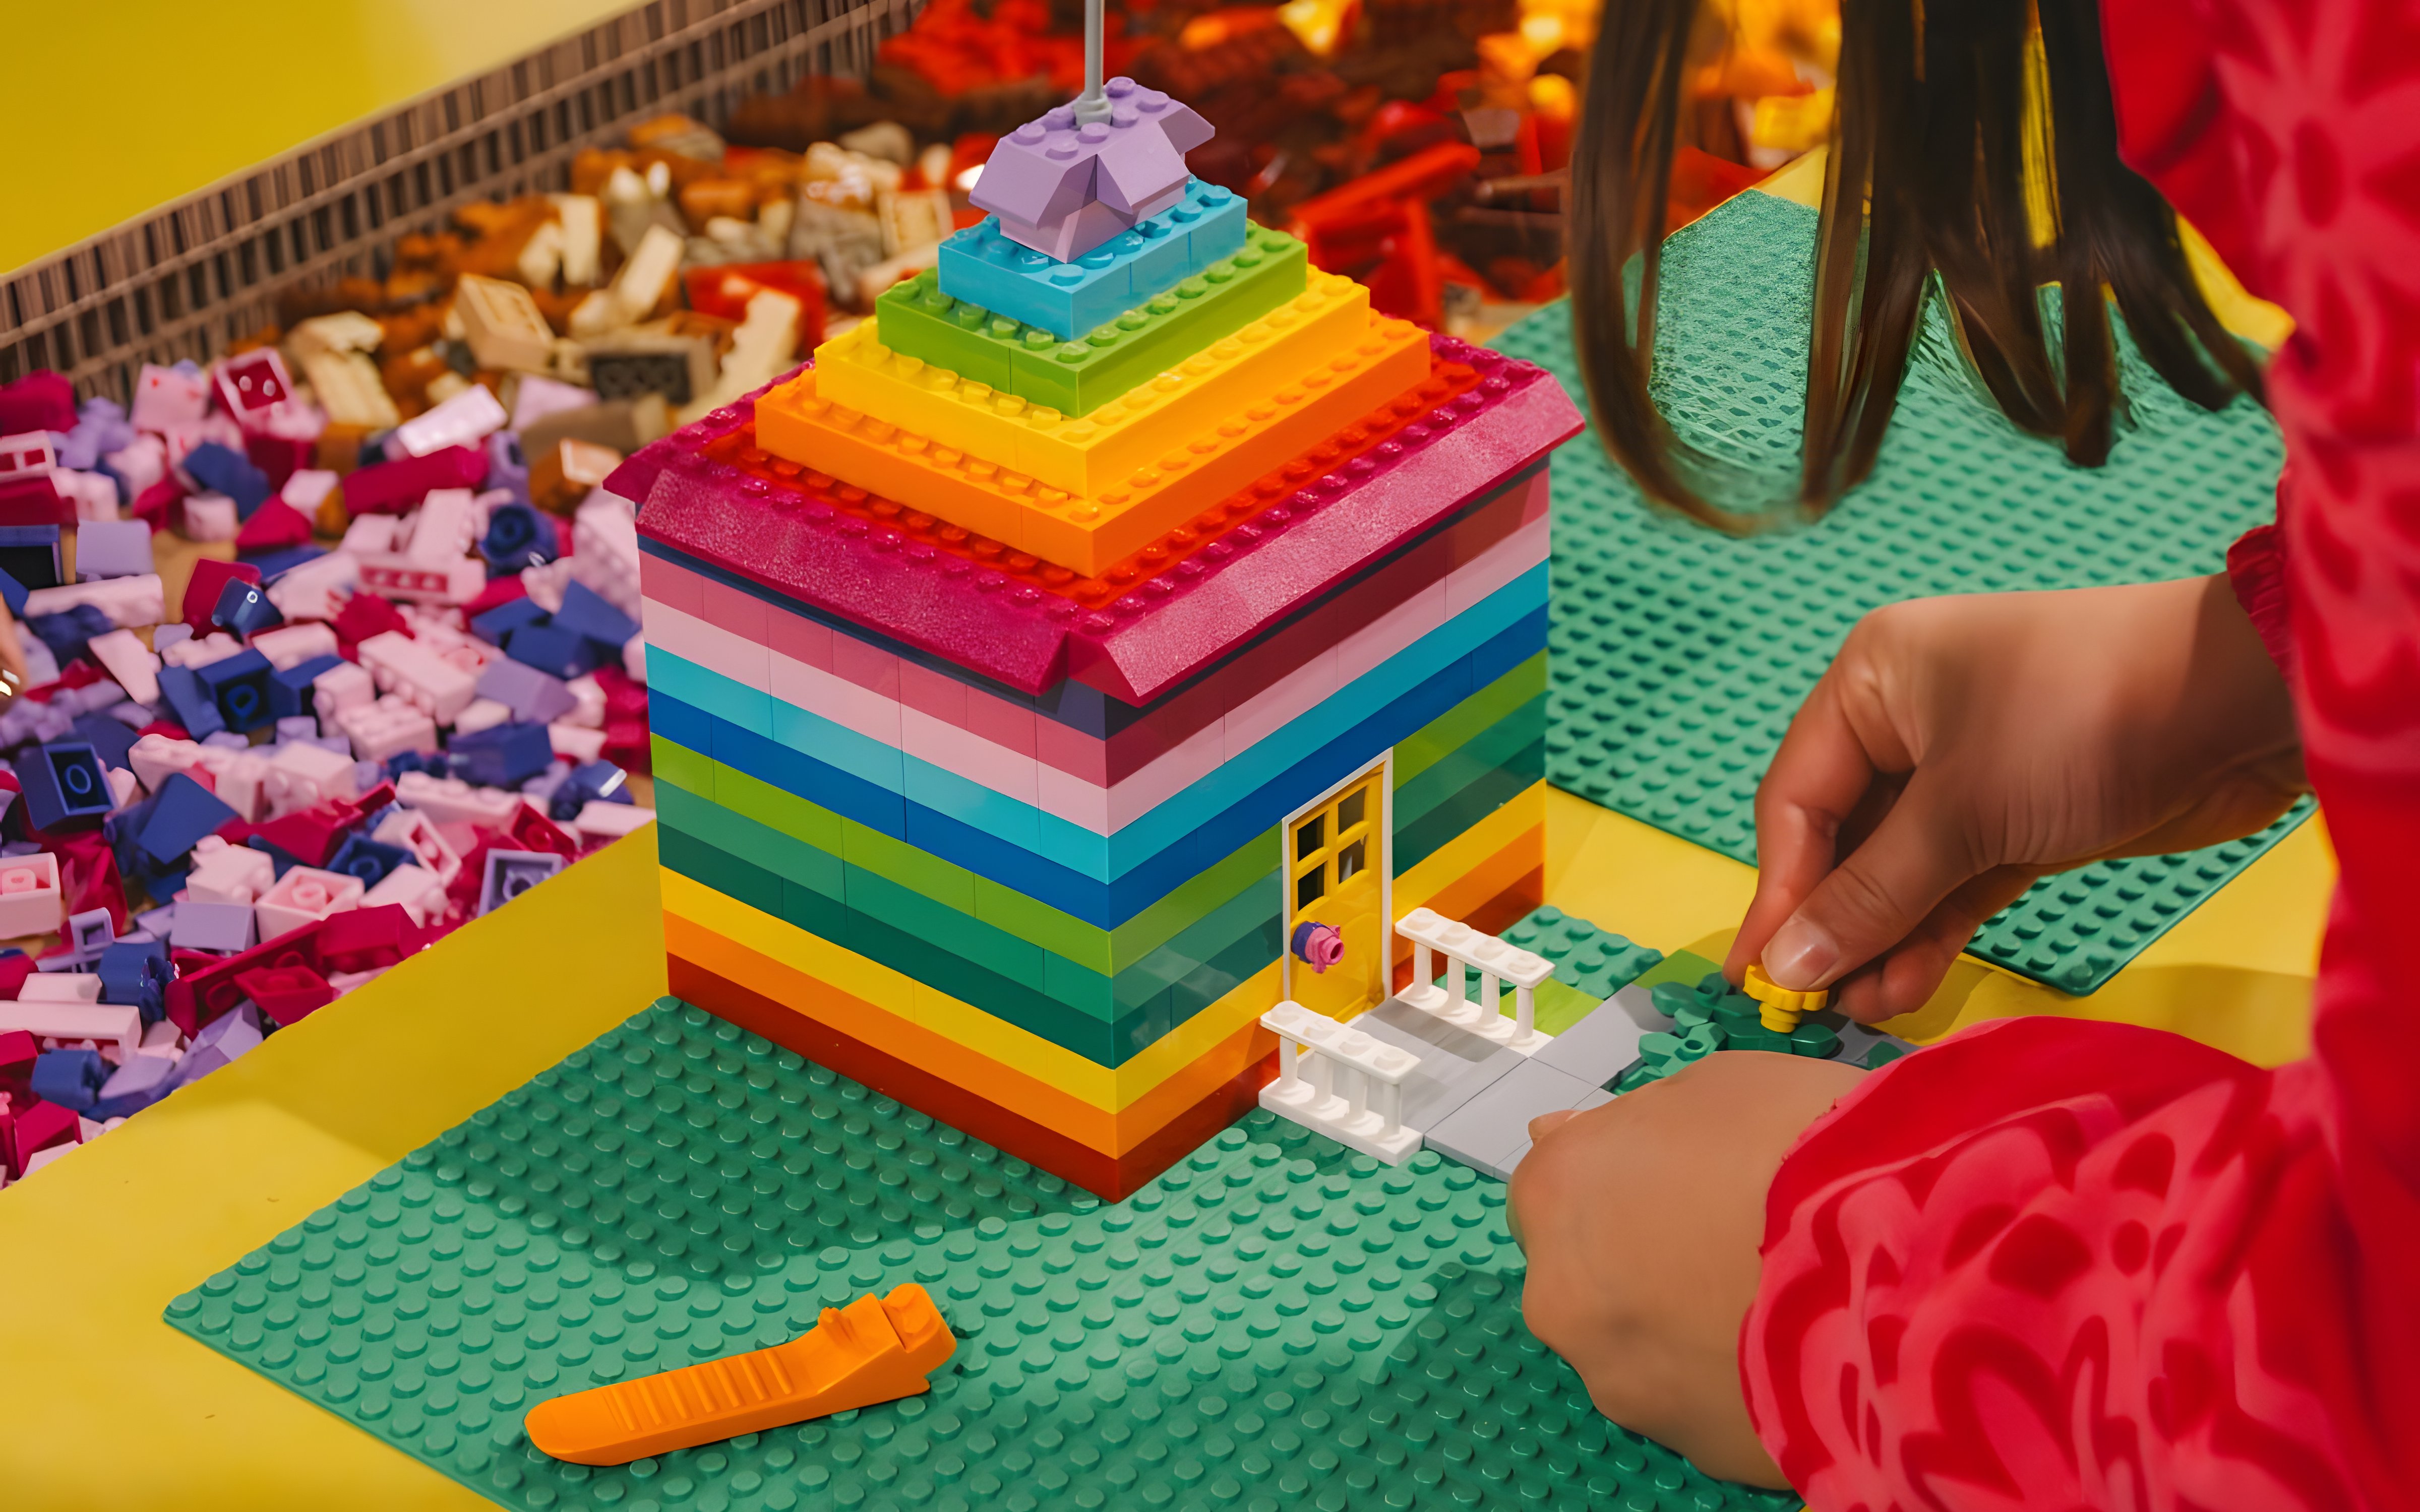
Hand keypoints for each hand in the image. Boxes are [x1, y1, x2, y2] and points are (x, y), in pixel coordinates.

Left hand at [1511, 1051, 1865, 1486]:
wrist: (1902, 1260)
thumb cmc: (1799, 1142)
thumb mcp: (1713, 1089)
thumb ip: (1631, 1124)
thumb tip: (1565, 1133)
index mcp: (1556, 1192)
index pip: (1556, 1189)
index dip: (1619, 1182)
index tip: (1680, 1182)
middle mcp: (1562, 1296)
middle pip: (1588, 1276)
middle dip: (1643, 1259)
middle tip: (1735, 1241)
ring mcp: (1620, 1383)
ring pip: (1641, 1350)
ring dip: (1687, 1326)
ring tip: (1779, 1301)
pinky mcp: (1689, 1446)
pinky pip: (1703, 1402)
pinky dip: (1736, 1379)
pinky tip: (1800, 1351)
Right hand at [1726, 575, 2304, 1022]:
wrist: (2243, 704)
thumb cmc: (2077, 722)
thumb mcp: (1960, 812)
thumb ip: (1869, 897)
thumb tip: (1785, 970)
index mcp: (1873, 682)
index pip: (1795, 799)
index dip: (1778, 893)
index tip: (1759, 977)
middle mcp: (1910, 722)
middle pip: (1842, 838)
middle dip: (1828, 926)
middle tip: (1802, 1009)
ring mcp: (1968, 772)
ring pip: (1899, 871)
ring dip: (1879, 942)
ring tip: (1857, 1014)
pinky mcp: (2022, 819)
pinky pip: (1953, 884)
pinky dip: (1930, 934)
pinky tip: (1904, 990)